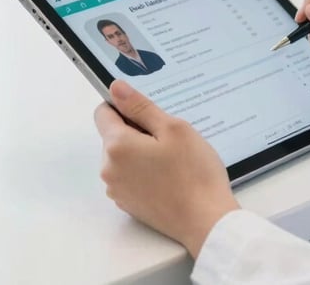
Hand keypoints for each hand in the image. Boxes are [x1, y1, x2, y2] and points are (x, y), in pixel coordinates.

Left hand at [94, 80, 238, 258]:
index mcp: (117, 146)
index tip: (148, 111)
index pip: (103, 112)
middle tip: (169, 137)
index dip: (125, 106)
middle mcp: (109, 170)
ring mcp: (117, 190)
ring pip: (123, 155)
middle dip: (137, 129)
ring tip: (172, 157)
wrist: (206, 220)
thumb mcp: (173, 128)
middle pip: (114, 134)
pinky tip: (170, 174)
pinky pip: (130, 175)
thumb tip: (116, 88)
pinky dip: (145, 169)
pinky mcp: (128, 203)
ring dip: (142, 150)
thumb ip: (140, 107)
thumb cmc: (194, 172)